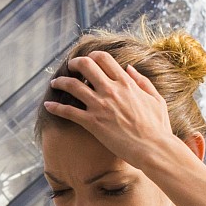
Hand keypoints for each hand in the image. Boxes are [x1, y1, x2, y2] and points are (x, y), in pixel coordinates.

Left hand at [40, 50, 179, 170]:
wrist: (154, 149)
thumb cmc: (158, 127)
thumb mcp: (156, 99)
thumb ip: (142, 81)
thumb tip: (129, 68)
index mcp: (126, 83)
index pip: (104, 59)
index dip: (92, 56)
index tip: (87, 60)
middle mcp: (111, 90)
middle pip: (86, 66)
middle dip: (74, 64)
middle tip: (69, 67)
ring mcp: (100, 105)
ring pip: (73, 85)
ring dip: (60, 82)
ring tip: (55, 83)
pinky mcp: (93, 123)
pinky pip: (68, 111)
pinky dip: (55, 107)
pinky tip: (47, 105)